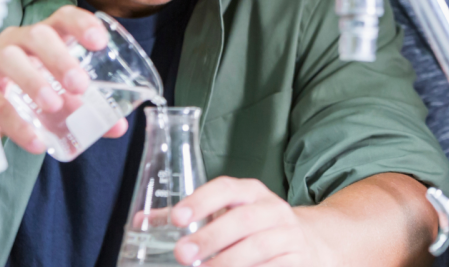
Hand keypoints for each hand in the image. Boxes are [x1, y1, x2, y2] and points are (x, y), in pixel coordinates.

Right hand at [0, 5, 127, 153]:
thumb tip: (119, 127)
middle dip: (61, 58)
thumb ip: (88, 109)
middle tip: (80, 85)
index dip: (82, 24)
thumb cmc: (30, 94)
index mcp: (46, 36)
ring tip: (55, 106)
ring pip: (11, 60)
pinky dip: (17, 124)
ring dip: (35, 82)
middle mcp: (19, 41)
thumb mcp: (60, 97)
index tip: (100, 42)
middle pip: (39, 35)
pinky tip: (36, 141)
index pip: (64, 18)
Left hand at [170, 178, 325, 266]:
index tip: (178, 218)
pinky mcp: (295, 261)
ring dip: (228, 262)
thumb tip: (140, 222)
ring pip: (258, 247)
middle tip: (182, 253)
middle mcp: (272, 209)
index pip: (227, 188)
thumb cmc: (255, 228)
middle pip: (242, 220)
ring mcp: (287, 235)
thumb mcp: (228, 214)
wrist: (309, 242)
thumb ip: (188, 218)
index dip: (202, 200)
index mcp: (252, 192)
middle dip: (211, 237)